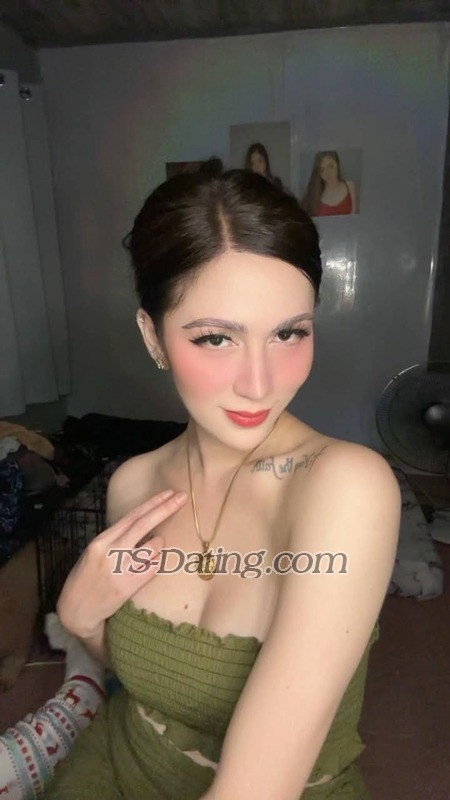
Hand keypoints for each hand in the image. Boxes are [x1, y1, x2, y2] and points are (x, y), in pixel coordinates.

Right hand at [56, 489, 186, 638]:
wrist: (76, 611)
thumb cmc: (86, 579)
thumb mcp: (94, 552)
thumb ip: (115, 538)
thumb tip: (141, 523)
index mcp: (101, 540)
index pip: (132, 516)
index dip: (152, 503)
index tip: (168, 493)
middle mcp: (111, 551)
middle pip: (144, 524)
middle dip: (165, 508)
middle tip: (182, 497)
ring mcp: (121, 569)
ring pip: (154, 546)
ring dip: (158, 545)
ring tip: (148, 553)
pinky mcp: (128, 586)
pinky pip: (154, 568)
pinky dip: (155, 563)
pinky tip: (148, 567)